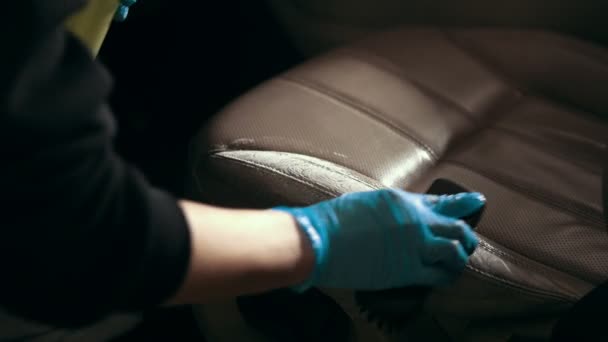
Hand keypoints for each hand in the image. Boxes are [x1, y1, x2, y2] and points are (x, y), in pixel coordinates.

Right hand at [274, 189, 485, 290]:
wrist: (320, 241)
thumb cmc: (334, 221)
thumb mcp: (366, 203)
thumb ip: (389, 209)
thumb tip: (396, 219)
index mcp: (402, 201)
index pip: (441, 202)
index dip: (463, 203)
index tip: (476, 202)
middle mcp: (415, 220)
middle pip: (456, 226)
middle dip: (467, 235)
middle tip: (468, 241)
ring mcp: (414, 246)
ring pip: (455, 250)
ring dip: (460, 256)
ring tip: (458, 261)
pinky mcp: (407, 271)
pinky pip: (440, 275)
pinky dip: (447, 276)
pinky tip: (445, 276)